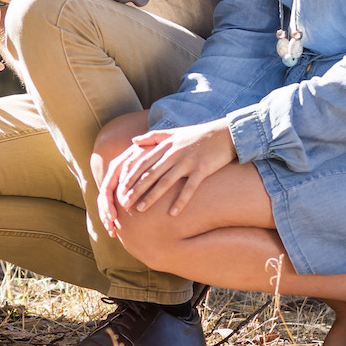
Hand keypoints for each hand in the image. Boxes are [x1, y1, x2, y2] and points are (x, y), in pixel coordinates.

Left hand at [100, 121, 235, 235]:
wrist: (224, 134)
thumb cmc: (197, 135)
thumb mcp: (174, 132)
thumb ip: (153, 137)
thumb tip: (133, 141)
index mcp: (166, 145)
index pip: (143, 162)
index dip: (131, 175)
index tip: (120, 187)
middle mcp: (174, 154)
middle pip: (151, 174)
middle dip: (136, 189)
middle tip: (124, 202)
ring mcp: (188, 162)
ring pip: (166, 182)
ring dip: (152, 197)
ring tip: (140, 209)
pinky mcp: (202, 170)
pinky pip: (189, 188)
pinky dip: (181, 201)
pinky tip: (173, 214)